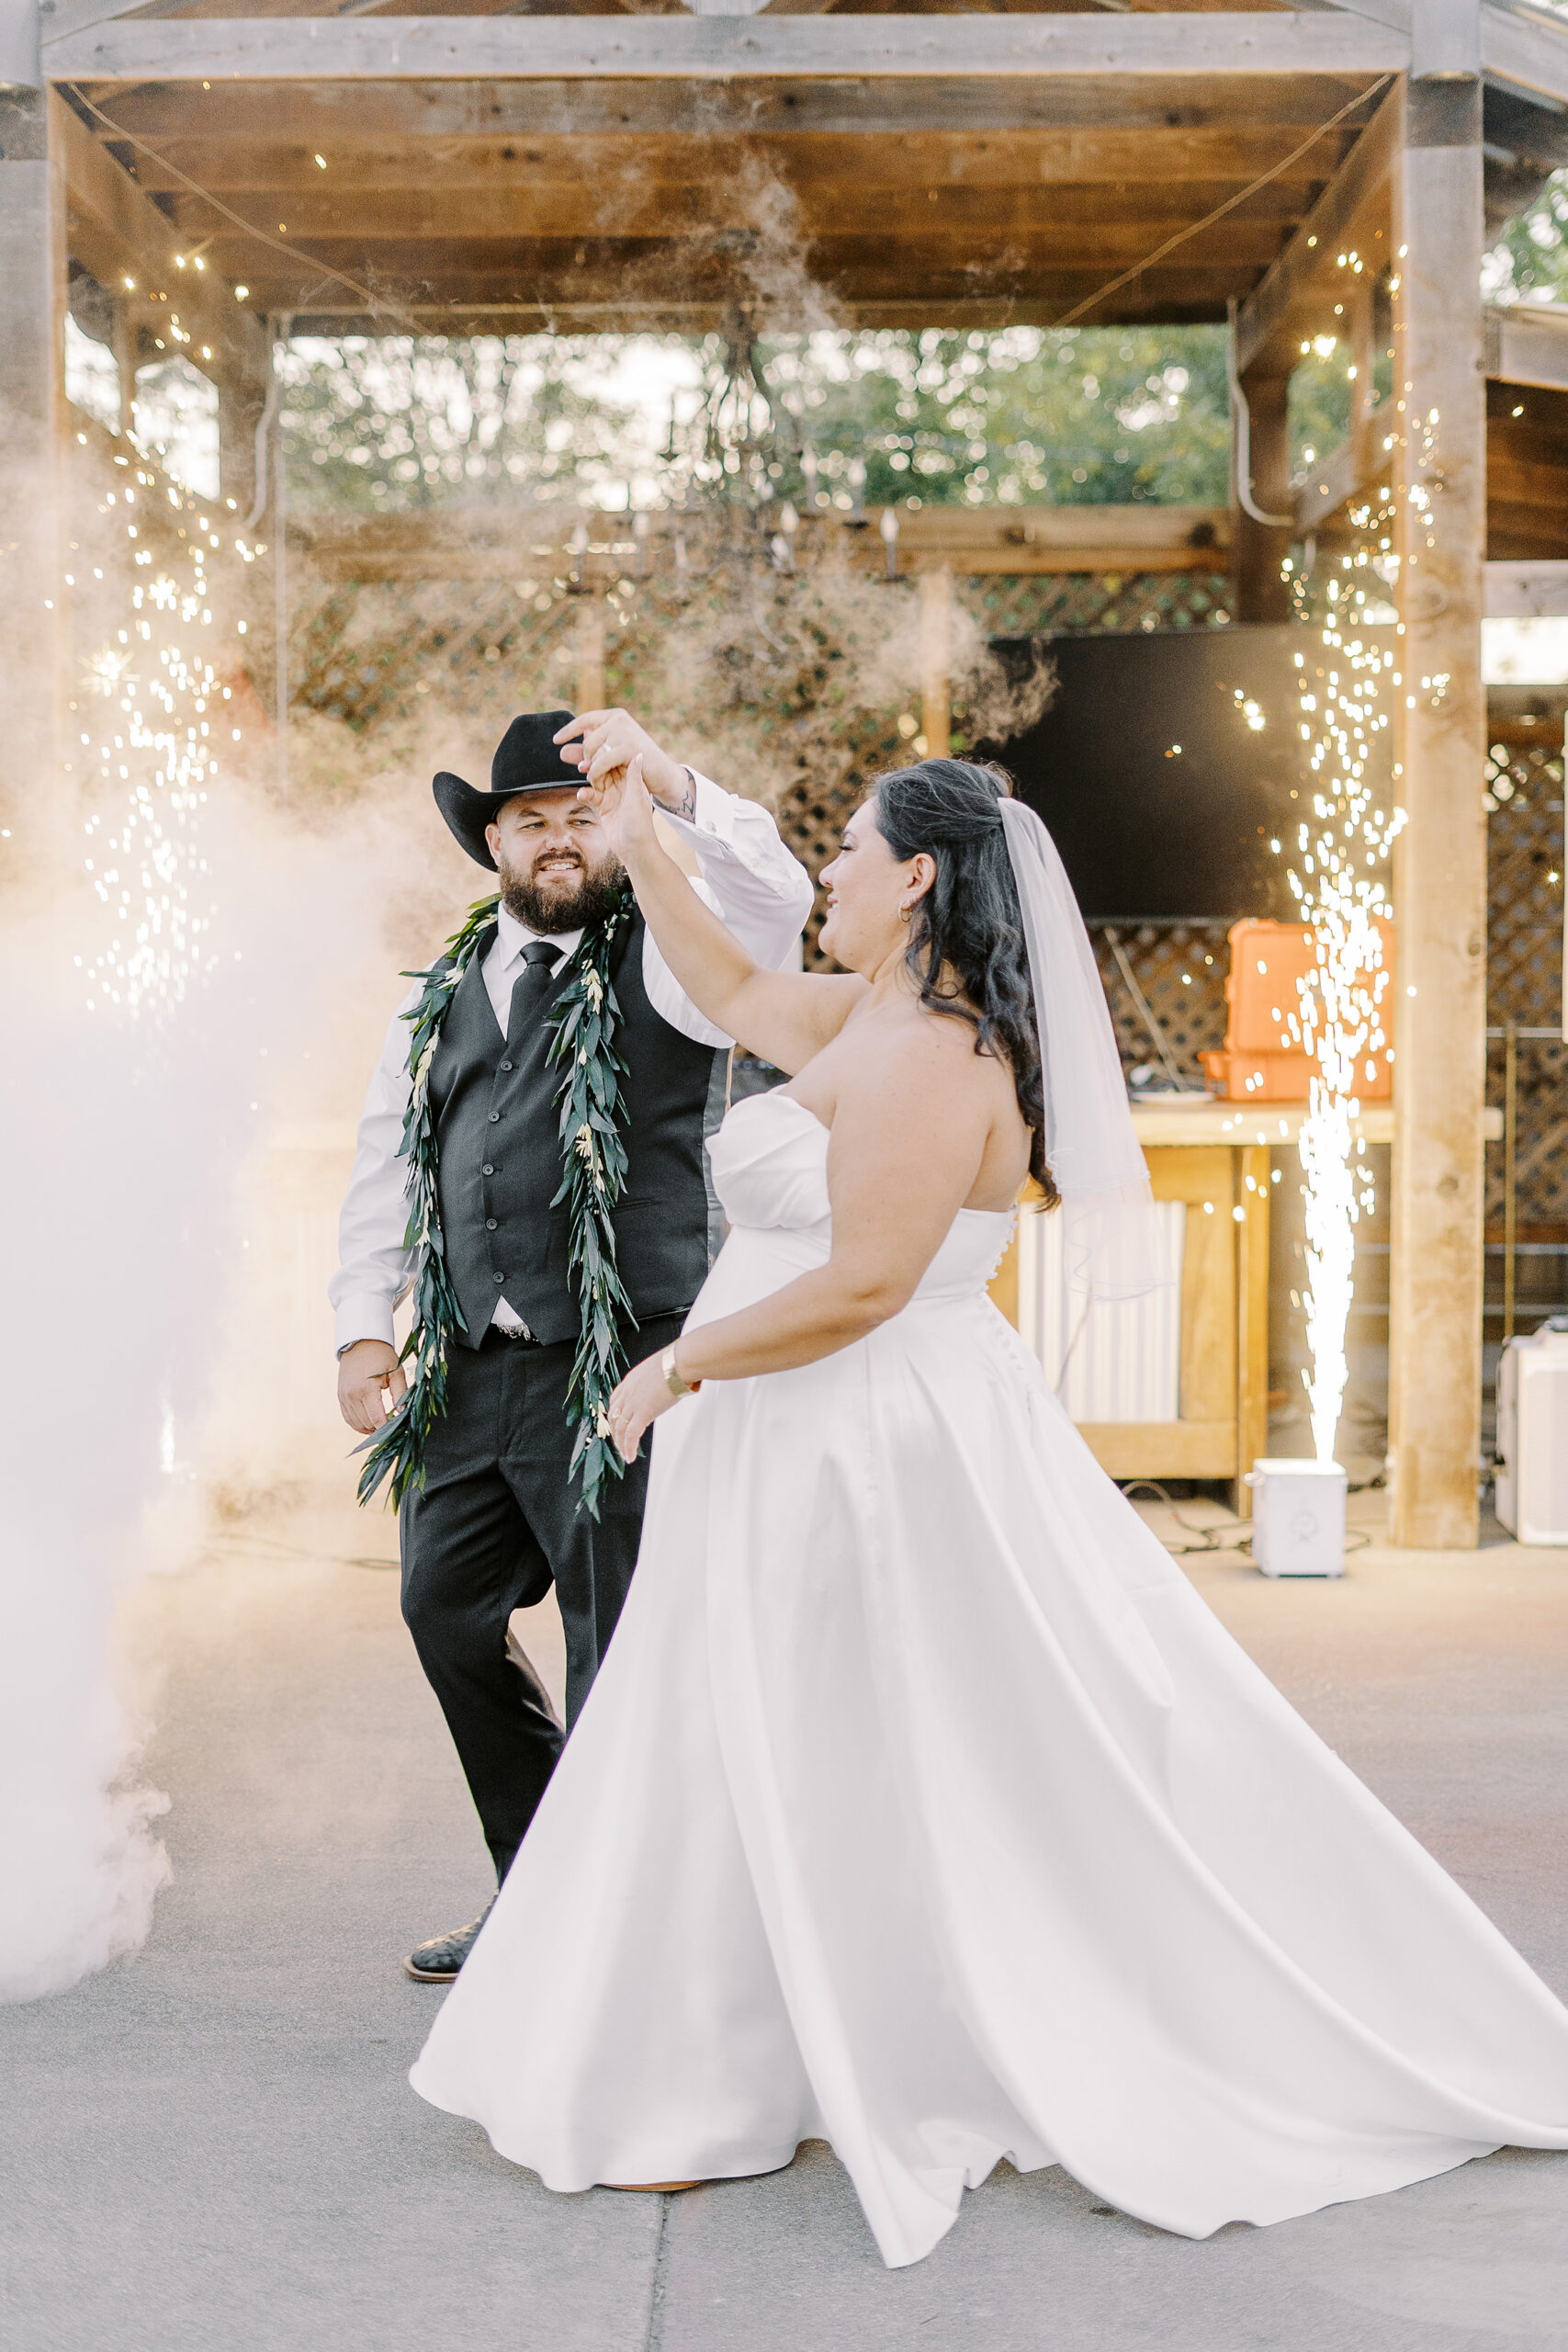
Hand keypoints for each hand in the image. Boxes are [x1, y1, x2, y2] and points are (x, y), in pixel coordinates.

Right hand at [338, 1339, 406, 1435]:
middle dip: (380, 1428)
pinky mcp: (341, 1397)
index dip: (388, 1427)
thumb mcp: (395, 1371)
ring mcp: (344, 1397)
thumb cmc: (381, 1355)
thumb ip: (400, 1392)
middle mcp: (352, 1395)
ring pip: (356, 1424)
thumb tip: (403, 1412)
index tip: (398, 1428)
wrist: (360, 1342)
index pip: (377, 1419)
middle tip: (393, 1425)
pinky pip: (348, 1418)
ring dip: (369, 1428)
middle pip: (367, 1424)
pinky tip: (370, 1423)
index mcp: (367, 1389)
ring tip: (382, 1426)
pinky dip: (358, 1424)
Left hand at [555, 708, 691, 815]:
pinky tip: (598, 780)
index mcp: (615, 716)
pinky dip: (596, 773)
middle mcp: (619, 720)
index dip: (569, 730)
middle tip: (590, 771)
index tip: (556, 740)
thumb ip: (587, 753)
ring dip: (592, 768)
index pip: (585, 720)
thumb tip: (562, 753)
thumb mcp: (610, 755)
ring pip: (592, 751)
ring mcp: (624, 732)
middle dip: (586, 759)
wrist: (662, 774)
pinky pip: (600, 762)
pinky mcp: (627, 747)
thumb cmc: (636, 763)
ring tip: (598, 777)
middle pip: (587, 740)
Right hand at [577, 752, 658, 870]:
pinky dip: (585, 793)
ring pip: (595, 778)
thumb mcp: (637, 798)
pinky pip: (591, 794)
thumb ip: (634, 776)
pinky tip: (581, 795)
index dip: (606, 748)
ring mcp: (612, 795)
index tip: (594, 738)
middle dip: (592, 759)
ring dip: (587, 775)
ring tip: (580, 770)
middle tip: (579, 752)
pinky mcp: (603, 806)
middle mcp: (622, 785)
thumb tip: (638, 753)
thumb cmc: (640, 825)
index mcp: (633, 779)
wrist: (635, 850)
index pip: (617, 759)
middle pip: (604, 766)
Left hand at [606, 1347, 683, 1461]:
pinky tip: (630, 1456)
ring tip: (625, 1454)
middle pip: (614, 1417)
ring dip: (621, 1444)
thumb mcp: (657, 1370)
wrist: (679, 1364)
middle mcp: (627, 1393)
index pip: (614, 1401)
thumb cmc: (675, 1363)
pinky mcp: (643, 1413)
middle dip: (615, 1433)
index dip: (615, 1415)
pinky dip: (629, 1448)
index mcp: (630, 1381)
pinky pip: (631, 1435)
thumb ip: (654, 1381)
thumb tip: (664, 1385)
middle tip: (619, 1444)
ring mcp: (633, 1403)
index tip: (617, 1424)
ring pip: (620, 1429)